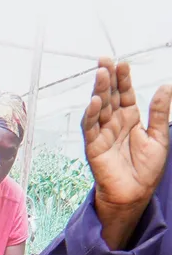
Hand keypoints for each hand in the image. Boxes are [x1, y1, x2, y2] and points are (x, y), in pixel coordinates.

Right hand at [83, 58, 171, 247]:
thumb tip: (165, 86)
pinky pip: (90, 128)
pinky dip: (90, 114)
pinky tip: (94, 101)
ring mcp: (102, 134)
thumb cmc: (146, 169)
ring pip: (98, 107)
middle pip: (109, 96)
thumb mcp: (160, 136)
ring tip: (101, 74)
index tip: (123, 62)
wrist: (135, 194)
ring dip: (98, 90)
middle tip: (105, 60)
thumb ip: (160, 112)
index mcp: (130, 119)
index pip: (125, 93)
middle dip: (107, 78)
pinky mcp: (94, 147)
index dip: (124, 78)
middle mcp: (114, 123)